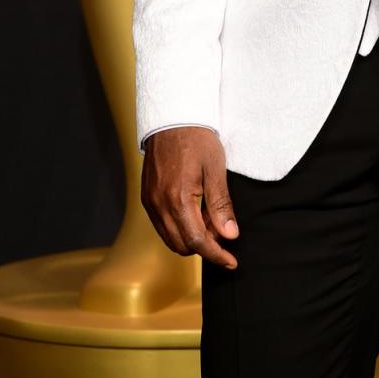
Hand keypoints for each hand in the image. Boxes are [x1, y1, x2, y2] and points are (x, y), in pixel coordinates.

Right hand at [141, 126, 239, 268]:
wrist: (172, 115)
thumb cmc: (197, 138)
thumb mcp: (215, 169)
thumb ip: (221, 205)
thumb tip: (230, 235)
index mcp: (178, 199)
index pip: (198, 241)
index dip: (216, 255)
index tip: (231, 261)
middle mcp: (159, 204)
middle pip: (182, 245)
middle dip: (205, 247)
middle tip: (224, 235)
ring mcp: (150, 201)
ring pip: (170, 238)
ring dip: (191, 240)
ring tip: (211, 223)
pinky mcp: (147, 196)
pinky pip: (162, 225)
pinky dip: (179, 228)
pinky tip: (195, 214)